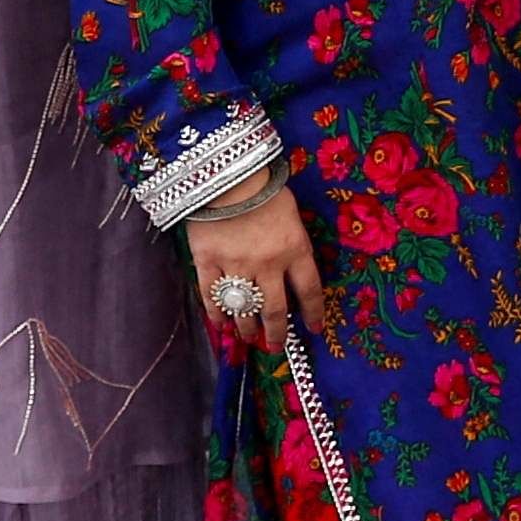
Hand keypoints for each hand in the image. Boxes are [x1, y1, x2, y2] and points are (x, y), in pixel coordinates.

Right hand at [187, 184, 332, 352]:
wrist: (226, 174)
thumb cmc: (263, 187)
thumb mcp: (292, 215)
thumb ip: (293, 243)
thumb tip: (292, 269)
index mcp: (296, 250)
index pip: (310, 291)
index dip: (313, 314)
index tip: (314, 329)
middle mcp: (268, 265)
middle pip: (275, 310)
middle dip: (276, 333)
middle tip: (274, 346)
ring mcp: (236, 266)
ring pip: (244, 309)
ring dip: (247, 328)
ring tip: (249, 338)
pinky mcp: (207, 262)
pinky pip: (212, 296)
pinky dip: (216, 313)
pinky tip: (221, 323)